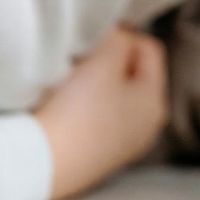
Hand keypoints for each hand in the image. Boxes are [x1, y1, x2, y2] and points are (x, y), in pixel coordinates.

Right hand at [34, 25, 168, 199]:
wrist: (43, 164)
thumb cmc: (78, 110)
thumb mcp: (104, 60)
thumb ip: (120, 39)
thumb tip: (122, 37)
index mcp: (156, 100)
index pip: (151, 50)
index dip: (127, 35)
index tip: (101, 35)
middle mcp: (149, 126)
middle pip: (137, 74)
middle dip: (114, 60)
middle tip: (89, 57)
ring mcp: (126, 145)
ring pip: (119, 97)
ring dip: (101, 84)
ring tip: (77, 81)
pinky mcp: (102, 157)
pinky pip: (104, 118)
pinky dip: (91, 107)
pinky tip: (71, 107)